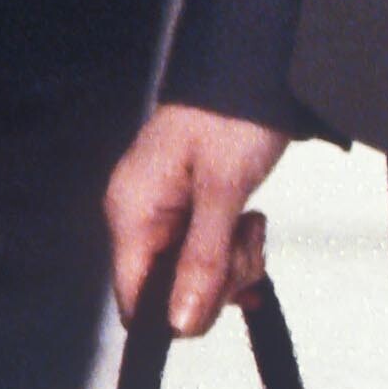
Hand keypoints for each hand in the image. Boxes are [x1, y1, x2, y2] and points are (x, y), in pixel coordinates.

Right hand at [105, 103, 286, 333]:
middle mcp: (139, 216)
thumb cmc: (233, 113)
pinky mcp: (188, 209)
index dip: (178, 310)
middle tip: (243, 239)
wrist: (256, 66)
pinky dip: (232, 248)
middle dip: (216, 279)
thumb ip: (202, 260)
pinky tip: (247, 224)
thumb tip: (181, 321)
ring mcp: (163, 214)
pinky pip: (204, 253)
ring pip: (192, 276)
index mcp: (131, 212)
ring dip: (231, 262)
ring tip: (249, 222)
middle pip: (168, 292)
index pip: (134, 300)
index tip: (220, 287)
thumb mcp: (224, 191)